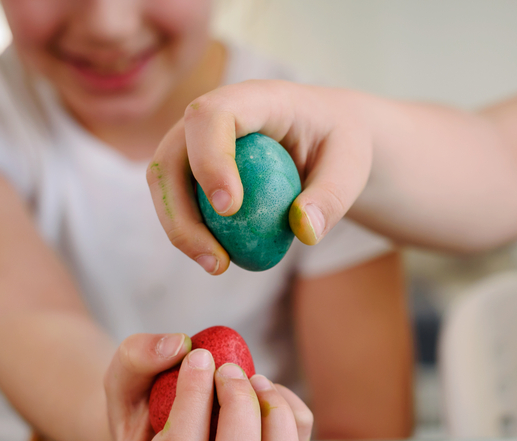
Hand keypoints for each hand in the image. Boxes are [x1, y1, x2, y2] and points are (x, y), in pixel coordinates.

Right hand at [104, 333, 313, 440]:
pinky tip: (266, 390)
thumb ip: (138, 357)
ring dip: (275, 417)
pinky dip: (293, 414)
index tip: (199, 356)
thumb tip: (180, 345)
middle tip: (230, 369)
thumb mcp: (124, 377)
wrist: (160, 429)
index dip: (196, 395)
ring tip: (256, 380)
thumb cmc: (142, 403)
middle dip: (241, 407)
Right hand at [147, 80, 371, 274]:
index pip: (214, 115)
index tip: (229, 208)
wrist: (329, 139)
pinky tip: (218, 260)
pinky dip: (190, 230)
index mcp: (256, 98)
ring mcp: (198, 139)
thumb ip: (331, 197)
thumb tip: (305, 231)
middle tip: (215, 259)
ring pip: (164, 180)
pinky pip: (177, 198)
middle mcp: (216, 113)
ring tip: (217, 266)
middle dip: (180, 210)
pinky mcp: (194, 166)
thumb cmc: (340, 146)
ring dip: (179, 228)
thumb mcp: (352, 167)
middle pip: (173, 153)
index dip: (210, 158)